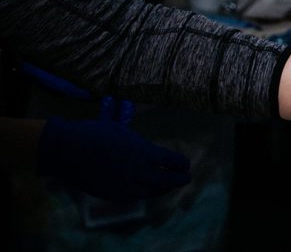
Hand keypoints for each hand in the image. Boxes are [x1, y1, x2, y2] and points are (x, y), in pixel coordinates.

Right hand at [36, 99, 190, 201]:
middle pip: (166, 180)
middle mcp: (138, 171)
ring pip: (151, 192)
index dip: (181, 164)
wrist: (65, 149)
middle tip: (186, 178)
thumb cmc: (93, 133)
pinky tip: (146, 192)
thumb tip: (149, 150)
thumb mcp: (122, 131)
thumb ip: (139, 144)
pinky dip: (143, 195)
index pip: (171, 161)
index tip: (185, 165)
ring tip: (168, 186)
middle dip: (178, 179)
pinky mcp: (110, 194)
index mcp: (144, 152)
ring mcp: (124, 185)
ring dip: (162, 189)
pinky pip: (132, 198)